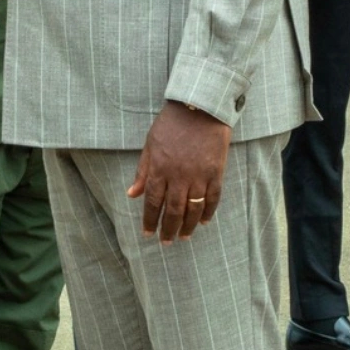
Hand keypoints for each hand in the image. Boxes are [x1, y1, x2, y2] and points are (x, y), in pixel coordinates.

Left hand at [126, 101, 230, 243]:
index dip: (150, 220)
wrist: (200, 107)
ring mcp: (199, 175)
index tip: (148, 233)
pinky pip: (213, 198)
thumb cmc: (171, 124)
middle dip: (169, 229)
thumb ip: (143, 171)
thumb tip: (132, 194)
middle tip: (166, 241)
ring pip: (193, 209)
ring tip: (184, 236)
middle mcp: (179, 176)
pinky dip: (208, 212)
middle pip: (173, 211)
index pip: (153, 202)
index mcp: (160, 169)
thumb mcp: (150, 144)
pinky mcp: (216, 172)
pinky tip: (203, 221)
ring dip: (188, 226)